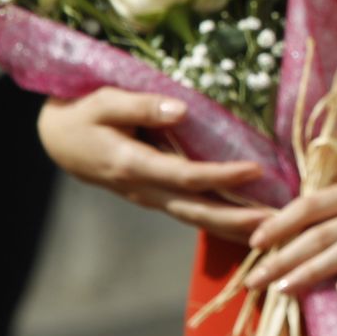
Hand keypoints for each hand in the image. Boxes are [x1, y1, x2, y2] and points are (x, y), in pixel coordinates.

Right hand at [39, 88, 270, 242]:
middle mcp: (144, 189)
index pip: (184, 175)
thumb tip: (182, 109)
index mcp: (131, 165)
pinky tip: (250, 227)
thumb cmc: (82, 114)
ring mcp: (151, 198)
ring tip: (275, 234)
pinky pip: (193, 213)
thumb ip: (140, 105)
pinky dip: (221, 224)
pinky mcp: (158, 197)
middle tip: (278, 224)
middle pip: (197, 211)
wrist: (58, 139)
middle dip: (237, 220)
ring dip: (234, 228)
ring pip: (196, 218)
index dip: (221, 176)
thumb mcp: (103, 101)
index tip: (256, 170)